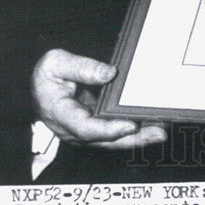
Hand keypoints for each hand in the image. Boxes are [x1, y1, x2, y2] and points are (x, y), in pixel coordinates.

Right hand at [31, 49, 167, 148]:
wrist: (42, 84)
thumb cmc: (48, 74)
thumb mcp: (57, 63)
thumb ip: (82, 67)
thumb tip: (109, 74)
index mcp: (60, 114)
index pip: (85, 128)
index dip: (109, 129)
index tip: (130, 124)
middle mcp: (73, 129)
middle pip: (105, 141)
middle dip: (134, 139)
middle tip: (158, 133)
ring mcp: (85, 132)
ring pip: (113, 141)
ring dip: (138, 138)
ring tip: (162, 130)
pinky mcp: (95, 128)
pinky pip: (115, 133)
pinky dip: (134, 132)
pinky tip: (152, 125)